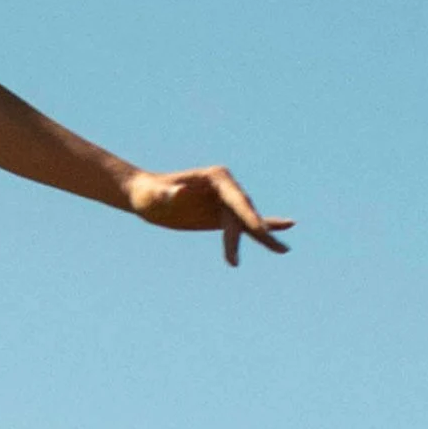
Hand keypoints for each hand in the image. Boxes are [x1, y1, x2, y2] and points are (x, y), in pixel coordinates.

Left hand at [125, 166, 291, 266]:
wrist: (143, 196)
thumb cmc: (148, 193)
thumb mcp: (154, 194)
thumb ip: (168, 192)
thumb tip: (178, 192)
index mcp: (217, 178)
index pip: (237, 199)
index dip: (248, 216)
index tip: (259, 231)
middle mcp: (226, 187)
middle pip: (246, 213)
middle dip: (261, 231)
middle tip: (280, 250)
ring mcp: (224, 201)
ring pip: (246, 223)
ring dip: (262, 238)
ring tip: (283, 250)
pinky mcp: (220, 216)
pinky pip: (242, 225)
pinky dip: (262, 226)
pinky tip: (284, 227)